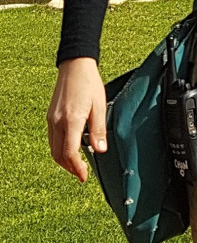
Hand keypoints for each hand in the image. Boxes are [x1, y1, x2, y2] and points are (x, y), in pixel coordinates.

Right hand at [48, 58, 106, 181]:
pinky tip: (71, 149)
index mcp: (71, 120)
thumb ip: (99, 130)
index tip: (84, 176)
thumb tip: (100, 150)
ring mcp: (52, 119)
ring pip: (53, 148)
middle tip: (82, 174)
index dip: (77, 168)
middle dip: (70, 168)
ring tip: (77, 165)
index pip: (70, 153)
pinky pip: (52, 139)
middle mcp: (57, 122)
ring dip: (64, 160)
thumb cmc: (89, 83)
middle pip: (58, 155)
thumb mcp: (100, 106)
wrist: (74, 66)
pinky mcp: (50, 116)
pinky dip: (60, 149)